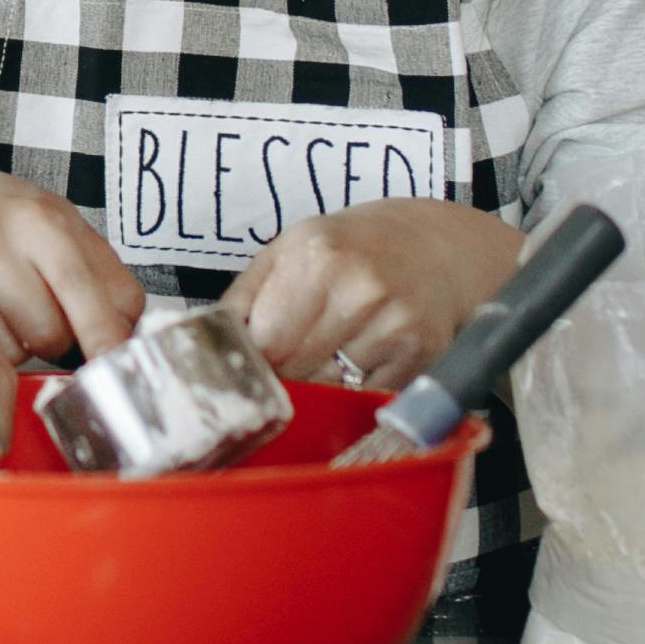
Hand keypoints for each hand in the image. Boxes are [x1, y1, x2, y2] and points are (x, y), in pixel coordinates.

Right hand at [0, 165, 144, 361]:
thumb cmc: (16, 222)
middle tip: (49, 313)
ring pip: (16, 350)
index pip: (78, 285)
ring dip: (27, 345)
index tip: (114, 362)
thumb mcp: (67, 229)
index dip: (101, 331)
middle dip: (63, 339)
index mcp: (40, 219)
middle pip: (50, 330)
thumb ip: (107, 280)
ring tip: (13, 310)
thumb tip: (127, 340)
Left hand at [221, 199, 521, 386]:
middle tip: (292, 353)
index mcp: (317, 256)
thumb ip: (244, 296)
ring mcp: (394, 325)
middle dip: (283, 371)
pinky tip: (362, 356)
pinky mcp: (420, 355)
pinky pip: (365, 396)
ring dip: (319, 381)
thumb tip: (207, 342)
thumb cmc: (353, 248)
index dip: (253, 358)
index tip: (251, 360)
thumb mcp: (291, 248)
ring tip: (331, 347)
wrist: (437, 247)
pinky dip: (355, 387)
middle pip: (294, 369)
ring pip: (328, 389)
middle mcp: (360, 289)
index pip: (264, 341)